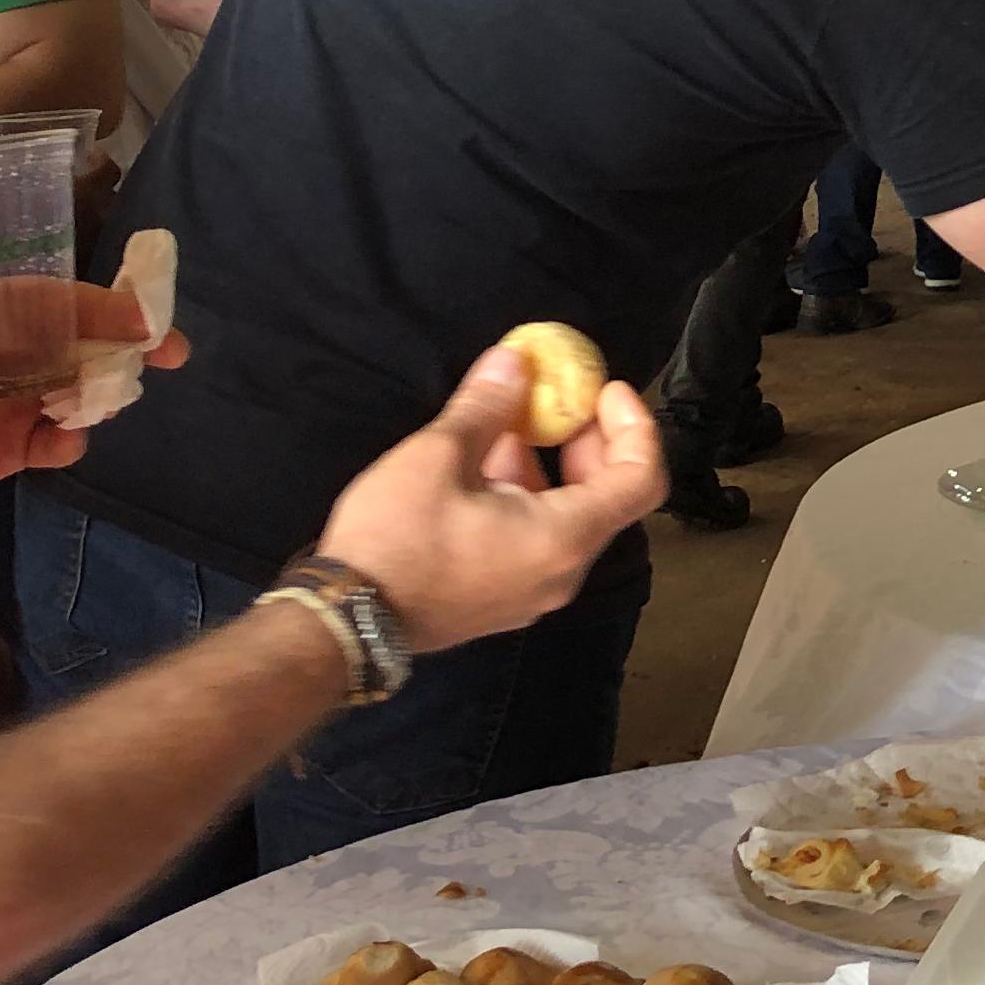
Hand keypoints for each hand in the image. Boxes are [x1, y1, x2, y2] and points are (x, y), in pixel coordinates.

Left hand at [0, 277, 183, 513]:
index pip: (58, 305)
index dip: (102, 307)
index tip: (141, 317)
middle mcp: (13, 355)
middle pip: (86, 343)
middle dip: (132, 344)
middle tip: (174, 352)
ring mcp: (16, 402)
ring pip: (82, 390)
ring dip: (104, 392)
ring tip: (104, 401)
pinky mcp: (11, 447)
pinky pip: (59, 441)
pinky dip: (69, 440)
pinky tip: (58, 441)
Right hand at [311, 347, 665, 654]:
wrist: (343, 624)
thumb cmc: (395, 539)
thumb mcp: (438, 458)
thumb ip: (486, 406)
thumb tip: (515, 360)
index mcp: (563, 539)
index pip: (641, 480)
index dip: (635, 426)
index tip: (605, 389)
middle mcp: (562, 572)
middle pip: (608, 498)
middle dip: (588, 440)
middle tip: (558, 398)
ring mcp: (532, 593)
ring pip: (566, 518)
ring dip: (548, 466)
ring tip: (504, 423)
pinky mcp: (501, 599)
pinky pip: (536, 540)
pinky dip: (525, 497)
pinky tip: (480, 466)